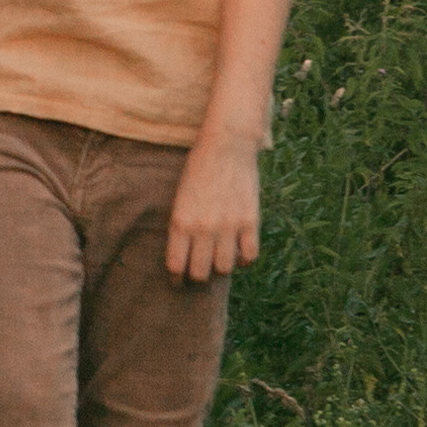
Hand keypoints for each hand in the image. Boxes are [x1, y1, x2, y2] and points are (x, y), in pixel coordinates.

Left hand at [165, 128, 260, 282]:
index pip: (176, 265)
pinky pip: (249, 256)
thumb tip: (186, 252)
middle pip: (200, 273)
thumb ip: (183, 225)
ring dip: (221, 268)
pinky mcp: (250, 222)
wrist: (226, 146)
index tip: (178, 280)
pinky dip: (244, 260)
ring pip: (224, 268)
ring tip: (219, 260)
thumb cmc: (198, 169)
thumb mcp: (180, 197)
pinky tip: (239, 253)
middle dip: (198, 276)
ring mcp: (228, 226)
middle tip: (199, 272)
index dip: (177, 278)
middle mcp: (204, 228)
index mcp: (181, 221)